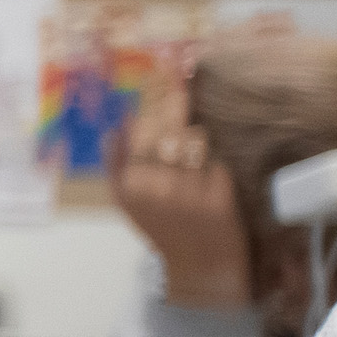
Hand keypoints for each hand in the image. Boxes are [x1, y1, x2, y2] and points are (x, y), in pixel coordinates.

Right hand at [113, 79, 249, 305]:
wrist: (201, 270)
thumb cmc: (164, 232)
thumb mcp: (126, 203)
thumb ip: (115, 164)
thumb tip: (116, 124)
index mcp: (131, 186)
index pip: (140, 130)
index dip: (152, 97)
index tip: (161, 69)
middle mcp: (157, 188)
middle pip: (168, 129)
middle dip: (177, 96)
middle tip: (184, 66)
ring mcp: (190, 194)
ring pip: (195, 140)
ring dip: (199, 119)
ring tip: (201, 96)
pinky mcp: (221, 199)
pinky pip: (219, 159)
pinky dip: (218, 146)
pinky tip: (218, 131)